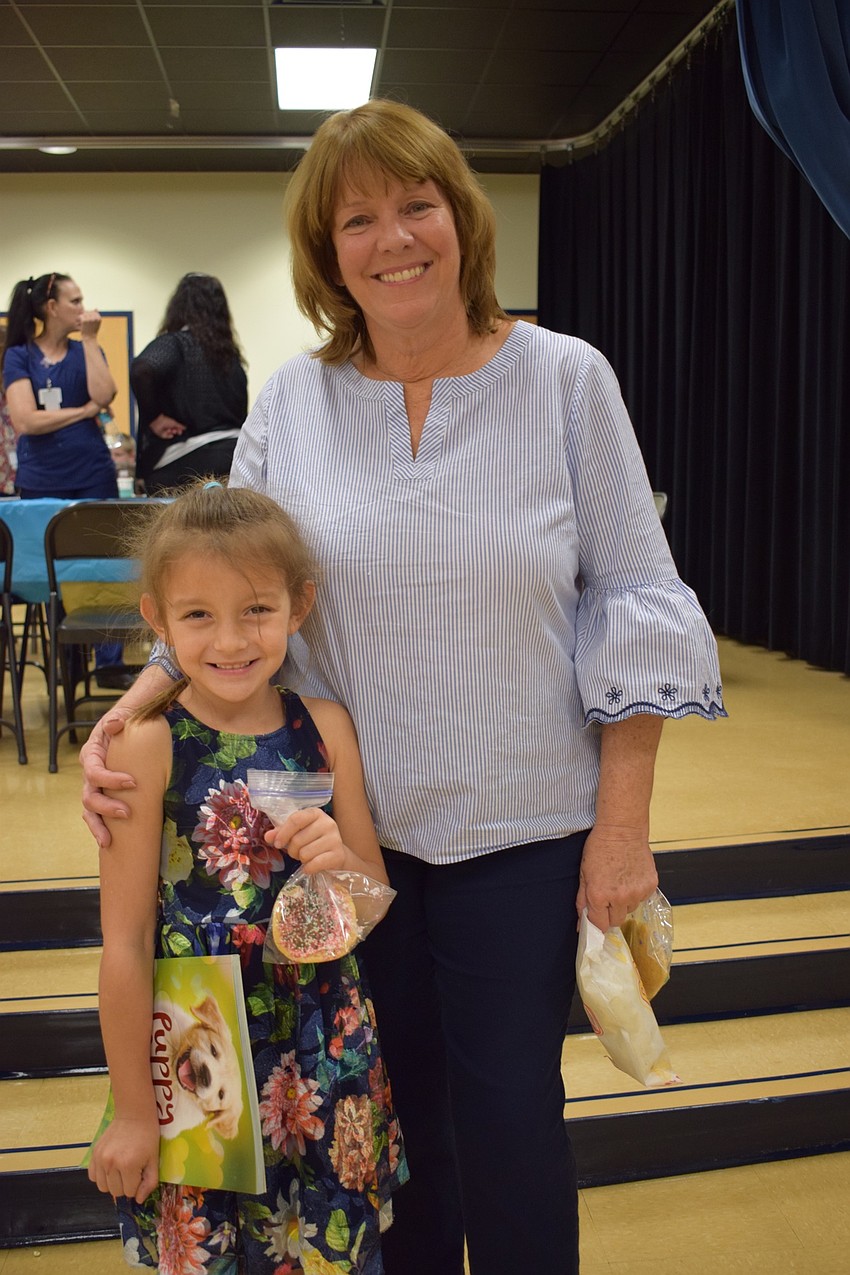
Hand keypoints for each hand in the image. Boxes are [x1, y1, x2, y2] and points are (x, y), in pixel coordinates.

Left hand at [78, 309, 101, 338]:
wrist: (90, 338)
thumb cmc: (93, 330)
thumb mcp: (97, 323)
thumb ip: (96, 315)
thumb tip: (96, 308)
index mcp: (99, 318)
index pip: (93, 312)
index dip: (91, 316)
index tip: (91, 323)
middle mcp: (95, 318)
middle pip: (88, 312)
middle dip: (86, 316)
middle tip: (87, 324)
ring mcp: (90, 319)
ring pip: (84, 313)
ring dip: (83, 318)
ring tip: (85, 324)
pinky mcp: (84, 320)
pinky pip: (81, 316)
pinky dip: (80, 319)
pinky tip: (82, 324)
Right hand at [80, 708, 135, 847]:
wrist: (128, 728)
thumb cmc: (125, 724)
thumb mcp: (120, 717)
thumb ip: (117, 718)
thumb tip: (114, 725)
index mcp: (90, 755)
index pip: (94, 772)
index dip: (110, 780)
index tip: (132, 782)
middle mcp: (89, 774)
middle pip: (89, 796)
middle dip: (106, 808)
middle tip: (126, 813)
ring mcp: (95, 788)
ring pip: (89, 811)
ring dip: (97, 826)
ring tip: (108, 840)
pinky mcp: (105, 797)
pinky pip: (99, 816)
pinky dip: (102, 828)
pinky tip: (111, 843)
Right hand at [88, 1116, 158, 1203]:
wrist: (134, 1115)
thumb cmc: (147, 1136)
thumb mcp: (154, 1159)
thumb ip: (149, 1182)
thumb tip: (139, 1200)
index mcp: (129, 1165)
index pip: (130, 1192)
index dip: (137, 1184)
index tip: (140, 1171)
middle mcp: (111, 1164)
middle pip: (116, 1192)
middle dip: (125, 1185)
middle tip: (131, 1170)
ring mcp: (100, 1159)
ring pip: (103, 1188)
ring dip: (113, 1183)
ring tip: (120, 1170)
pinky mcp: (93, 1154)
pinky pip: (93, 1177)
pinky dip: (101, 1176)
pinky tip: (110, 1167)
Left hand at [149, 413, 185, 440]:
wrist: (157, 422)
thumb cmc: (165, 420)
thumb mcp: (174, 423)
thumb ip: (180, 426)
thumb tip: (185, 427)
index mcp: (171, 423)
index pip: (176, 427)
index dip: (179, 429)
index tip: (181, 430)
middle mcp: (168, 427)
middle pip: (174, 431)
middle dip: (176, 431)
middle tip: (178, 431)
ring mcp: (165, 431)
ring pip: (171, 434)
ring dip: (172, 432)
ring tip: (171, 430)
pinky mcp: (162, 434)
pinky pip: (167, 437)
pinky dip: (168, 435)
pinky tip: (168, 432)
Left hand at [266, 807, 346, 874]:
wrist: (336, 855)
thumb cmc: (313, 841)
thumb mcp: (298, 833)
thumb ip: (281, 833)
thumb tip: (268, 836)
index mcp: (315, 814)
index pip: (295, 820)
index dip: (283, 833)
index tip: (277, 844)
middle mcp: (327, 823)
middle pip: (298, 839)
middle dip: (293, 850)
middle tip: (297, 852)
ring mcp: (335, 839)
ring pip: (305, 853)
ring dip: (301, 859)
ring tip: (307, 857)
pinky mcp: (338, 855)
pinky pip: (314, 864)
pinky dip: (309, 868)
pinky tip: (311, 866)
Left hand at [576, 823, 658, 932]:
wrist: (622, 829)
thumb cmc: (600, 847)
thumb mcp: (584, 874)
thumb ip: (582, 901)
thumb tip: (580, 924)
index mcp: (599, 895)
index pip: (599, 925)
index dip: (597, 922)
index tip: (597, 918)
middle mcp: (620, 898)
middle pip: (616, 921)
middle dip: (610, 912)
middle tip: (608, 895)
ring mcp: (637, 892)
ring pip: (630, 909)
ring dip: (624, 902)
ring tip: (620, 881)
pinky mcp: (650, 886)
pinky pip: (642, 898)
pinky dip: (636, 892)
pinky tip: (630, 877)